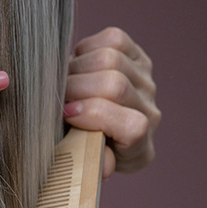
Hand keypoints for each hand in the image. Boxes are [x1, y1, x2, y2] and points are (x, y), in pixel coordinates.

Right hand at [63, 27, 160, 177]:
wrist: (90, 126)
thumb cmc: (80, 146)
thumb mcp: (80, 163)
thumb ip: (89, 164)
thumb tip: (102, 167)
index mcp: (139, 147)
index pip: (132, 126)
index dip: (95, 115)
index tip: (66, 114)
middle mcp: (149, 112)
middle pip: (115, 85)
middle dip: (75, 88)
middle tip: (57, 96)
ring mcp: (146, 82)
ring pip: (110, 58)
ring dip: (76, 68)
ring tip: (64, 82)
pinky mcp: (136, 56)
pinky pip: (113, 39)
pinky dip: (86, 49)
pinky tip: (77, 66)